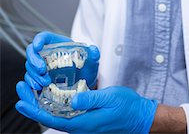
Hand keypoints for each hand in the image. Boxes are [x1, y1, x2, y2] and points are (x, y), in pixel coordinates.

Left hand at [16, 81, 157, 133]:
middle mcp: (79, 126)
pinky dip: (54, 104)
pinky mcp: (86, 119)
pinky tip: (50, 95)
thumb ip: (90, 99)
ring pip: (56, 115)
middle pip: (50, 116)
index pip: (52, 118)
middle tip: (22, 88)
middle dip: (33, 104)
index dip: (35, 110)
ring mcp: (82, 123)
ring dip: (41, 103)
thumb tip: (72, 98)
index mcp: (83, 123)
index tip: (22, 100)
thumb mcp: (110, 99)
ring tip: (31, 90)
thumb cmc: (127, 108)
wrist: (140, 118)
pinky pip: (65, 113)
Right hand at [25, 31, 99, 90]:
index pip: (43, 37)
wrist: (85, 82)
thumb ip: (93, 54)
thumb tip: (93, 50)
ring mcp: (42, 67)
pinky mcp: (40, 79)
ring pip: (30, 66)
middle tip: (42, 70)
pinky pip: (30, 79)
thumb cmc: (86, 66)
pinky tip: (38, 88)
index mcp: (57, 44)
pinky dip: (32, 83)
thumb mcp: (92, 60)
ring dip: (33, 74)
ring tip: (44, 82)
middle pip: (32, 52)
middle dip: (34, 61)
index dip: (38, 40)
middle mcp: (47, 54)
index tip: (38, 46)